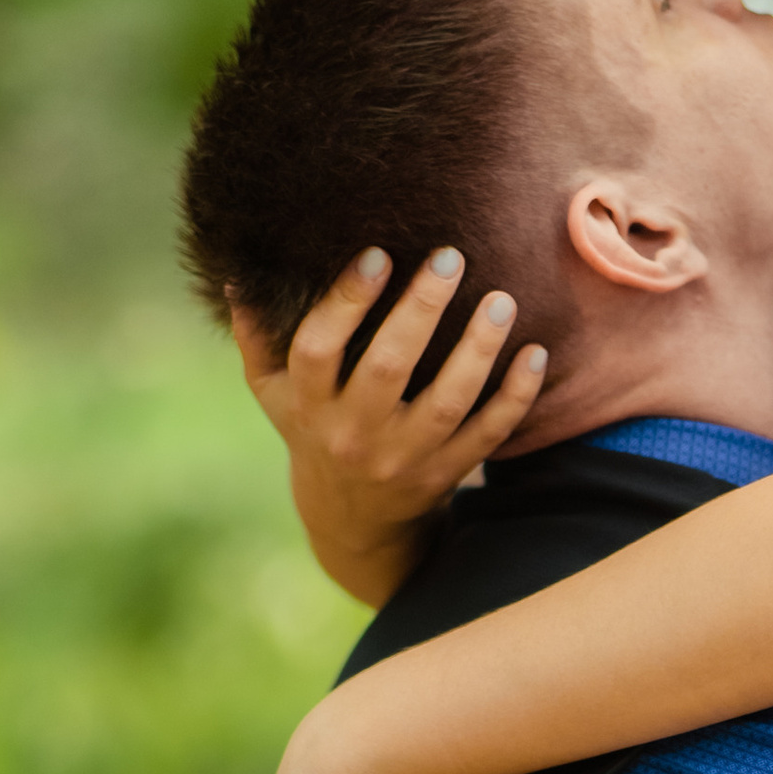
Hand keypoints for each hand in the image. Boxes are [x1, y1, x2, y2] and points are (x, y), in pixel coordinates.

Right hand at [235, 247, 546, 604]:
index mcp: (309, 405)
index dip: (346, 301)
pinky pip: (488, 434)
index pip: (319, 349)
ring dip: (478, 349)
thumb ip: (256, 335)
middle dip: (421, 309)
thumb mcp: (273, 391)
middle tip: (451, 258)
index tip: (378, 254)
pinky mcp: (446, 473)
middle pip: (389, 367)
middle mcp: (355, 434)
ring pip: (448, 401)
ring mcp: (404, 458)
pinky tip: (535, 353)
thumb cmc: (311, 429)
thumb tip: (238, 270)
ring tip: (501, 300)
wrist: (351, 519)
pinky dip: (516, 396)